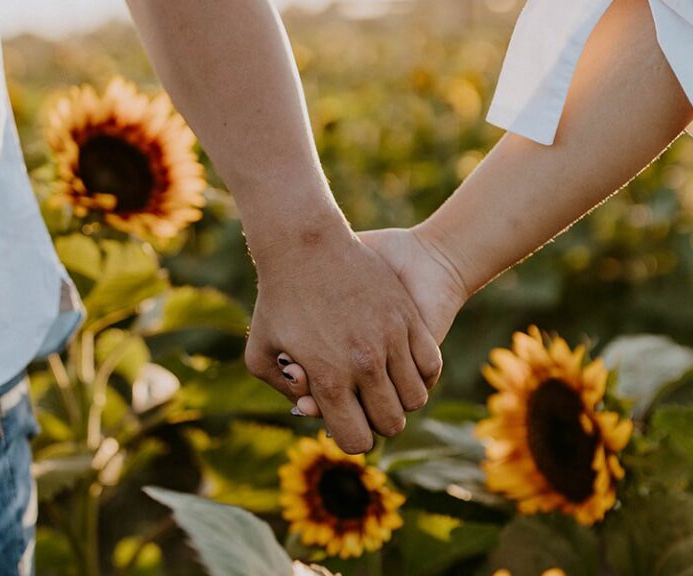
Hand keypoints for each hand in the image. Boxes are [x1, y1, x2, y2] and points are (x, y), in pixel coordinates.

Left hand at [244, 229, 441, 453]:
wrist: (305, 243)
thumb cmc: (277, 299)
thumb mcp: (261, 351)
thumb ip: (284, 391)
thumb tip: (311, 410)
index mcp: (329, 379)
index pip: (356, 440)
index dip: (352, 439)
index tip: (346, 424)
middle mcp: (364, 364)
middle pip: (391, 424)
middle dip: (378, 422)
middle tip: (365, 405)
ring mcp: (391, 339)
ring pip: (415, 399)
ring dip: (401, 399)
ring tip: (385, 384)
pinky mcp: (409, 318)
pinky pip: (430, 367)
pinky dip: (420, 375)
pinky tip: (402, 365)